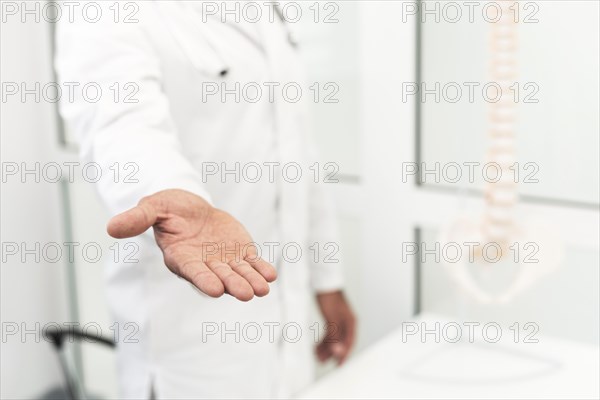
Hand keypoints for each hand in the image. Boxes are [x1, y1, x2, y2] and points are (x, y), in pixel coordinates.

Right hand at [107, 189, 276, 300]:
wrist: (190, 207)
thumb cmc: (169, 208)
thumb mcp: (153, 208)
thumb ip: (137, 219)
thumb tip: (111, 227)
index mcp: (181, 257)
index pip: (193, 271)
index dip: (204, 280)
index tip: (216, 290)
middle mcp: (203, 263)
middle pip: (220, 276)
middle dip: (233, 284)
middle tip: (245, 294)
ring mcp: (223, 259)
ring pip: (238, 273)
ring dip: (250, 281)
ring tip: (262, 289)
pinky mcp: (239, 252)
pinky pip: (251, 263)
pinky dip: (260, 268)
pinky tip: (270, 274)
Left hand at [316, 291, 355, 364]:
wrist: (322, 282)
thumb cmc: (329, 297)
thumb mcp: (332, 319)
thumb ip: (335, 336)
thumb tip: (337, 352)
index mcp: (351, 322)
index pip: (349, 343)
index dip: (344, 355)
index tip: (338, 365)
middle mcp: (347, 322)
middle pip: (341, 341)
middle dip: (332, 352)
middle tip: (322, 361)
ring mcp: (339, 320)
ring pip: (334, 338)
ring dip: (326, 347)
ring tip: (317, 355)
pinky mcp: (332, 318)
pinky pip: (329, 333)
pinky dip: (324, 340)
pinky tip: (317, 346)